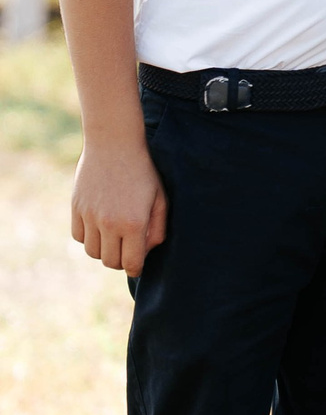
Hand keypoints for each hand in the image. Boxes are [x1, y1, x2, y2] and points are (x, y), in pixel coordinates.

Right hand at [71, 134, 166, 275]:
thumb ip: (157, 229)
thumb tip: (146, 252)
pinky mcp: (76, 209)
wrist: (114, 145)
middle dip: (121, 260)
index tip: (138, 267)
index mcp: (134, 223)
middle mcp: (109, 223)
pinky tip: (101, 226)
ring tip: (115, 237)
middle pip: (110, 262)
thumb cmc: (144, 172)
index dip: (136, 269)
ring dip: (104, 250)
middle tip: (128, 250)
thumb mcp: (160, 199)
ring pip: (93, 252)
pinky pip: (79, 237)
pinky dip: (89, 237)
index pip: (131, 263)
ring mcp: (90, 216)